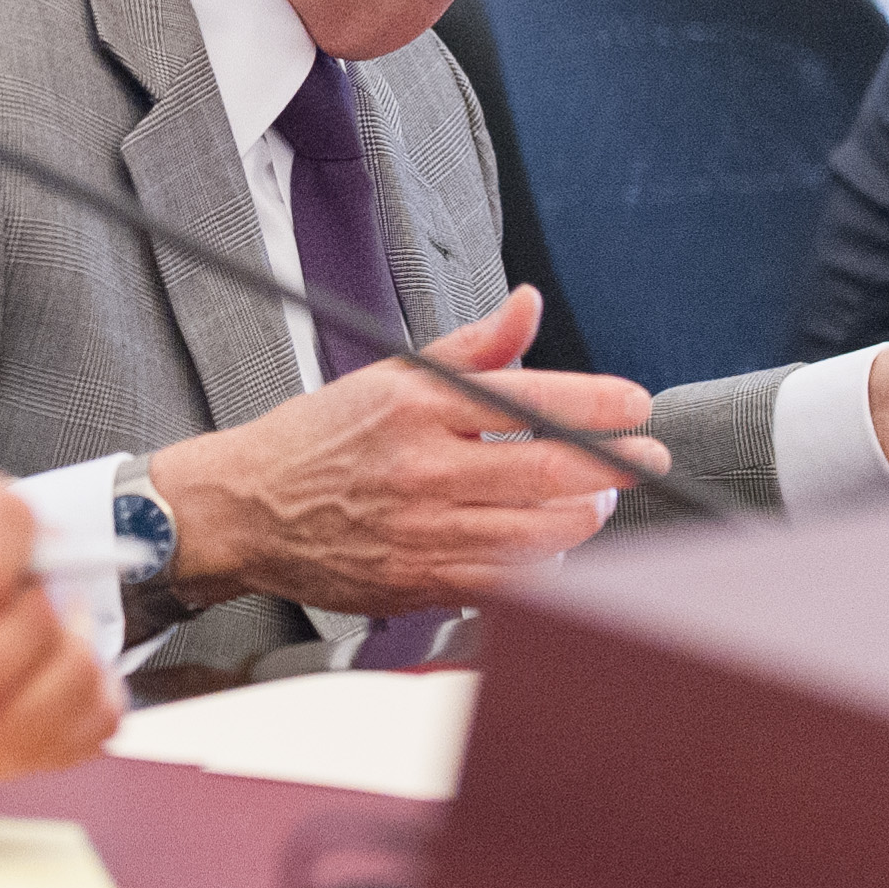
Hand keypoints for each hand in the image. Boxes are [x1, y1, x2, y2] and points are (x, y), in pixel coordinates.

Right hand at [150, 288, 669, 618]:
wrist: (246, 508)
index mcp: (420, 405)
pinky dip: (542, 567)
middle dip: (615, 466)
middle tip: (642, 461)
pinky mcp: (416, 581)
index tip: (637, 407)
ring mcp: (421, 529)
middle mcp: (423, 466)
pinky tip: (552, 548)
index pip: (532, 398)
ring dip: (584, 518)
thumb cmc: (321, 438)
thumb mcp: (392, 373)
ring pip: (538, 532)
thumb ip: (473, 346)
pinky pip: (504, 583)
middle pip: (549, 469)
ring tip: (595, 503)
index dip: (599, 403)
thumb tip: (529, 304)